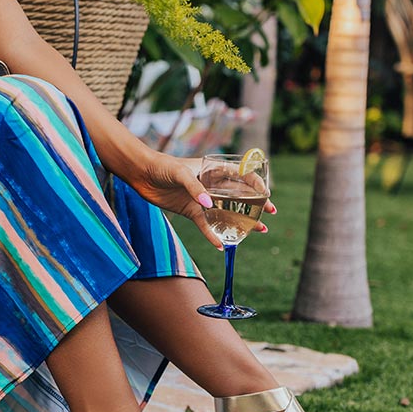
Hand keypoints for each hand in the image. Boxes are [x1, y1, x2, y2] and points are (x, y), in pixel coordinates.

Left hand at [132, 152, 275, 247]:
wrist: (141, 174)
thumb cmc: (162, 166)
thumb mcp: (180, 173)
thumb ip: (195, 188)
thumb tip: (209, 205)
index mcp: (214, 169)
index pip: (242, 175)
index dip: (256, 184)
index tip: (267, 194)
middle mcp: (211, 184)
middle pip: (240, 195)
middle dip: (256, 204)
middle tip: (270, 213)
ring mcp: (202, 199)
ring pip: (227, 212)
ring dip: (242, 221)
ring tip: (260, 230)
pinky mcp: (191, 211)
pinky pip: (206, 225)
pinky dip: (213, 235)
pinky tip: (222, 245)